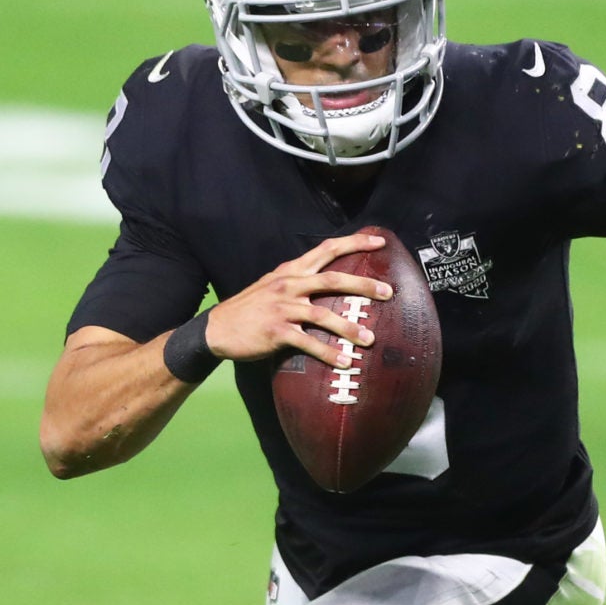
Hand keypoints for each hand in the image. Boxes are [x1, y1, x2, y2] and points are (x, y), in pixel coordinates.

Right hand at [203, 232, 397, 368]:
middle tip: (388, 292)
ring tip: (370, 339)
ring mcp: (282, 308)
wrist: (217, 328)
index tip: (380, 242)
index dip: (354, 242)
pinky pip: (308, 343)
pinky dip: (329, 353)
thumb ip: (298, 280)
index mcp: (290, 271)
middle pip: (332, 280)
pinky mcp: (276, 332)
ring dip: (349, 328)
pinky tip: (345, 362)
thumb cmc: (250, 308)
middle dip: (363, 284)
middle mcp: (289, 285)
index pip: (327, 249)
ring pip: (323, 315)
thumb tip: (327, 281)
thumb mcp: (273, 285)